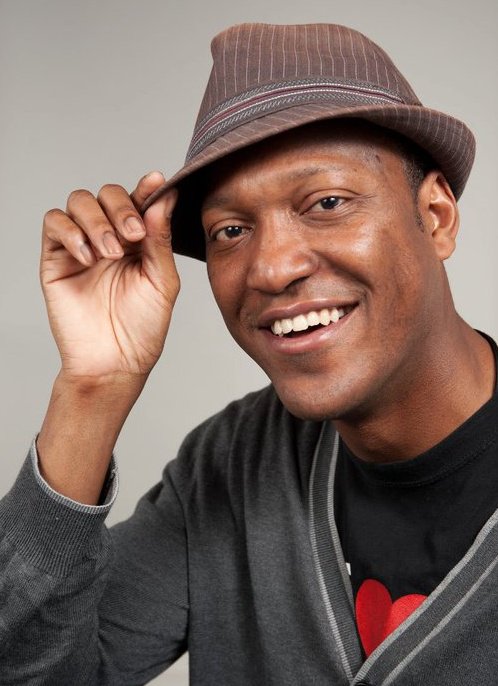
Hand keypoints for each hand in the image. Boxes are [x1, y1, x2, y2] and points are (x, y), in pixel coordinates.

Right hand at [41, 172, 178, 380]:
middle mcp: (110, 238)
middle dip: (121, 208)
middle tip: (133, 236)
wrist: (114, 362)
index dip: (146, 188)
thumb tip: (163, 195)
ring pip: (79, 201)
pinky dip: (71, 232)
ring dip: (97, 222)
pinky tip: (88, 257)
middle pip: (107, 194)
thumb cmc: (142, 328)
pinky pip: (54, 224)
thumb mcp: (162, 280)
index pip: (139, 201)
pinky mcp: (56, 258)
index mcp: (139, 241)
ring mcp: (81, 246)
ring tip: (110, 254)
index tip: (156, 181)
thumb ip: (161, 238)